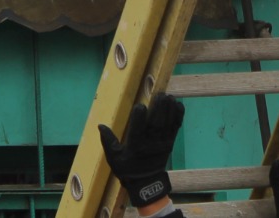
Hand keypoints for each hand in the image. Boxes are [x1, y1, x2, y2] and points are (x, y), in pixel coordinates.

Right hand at [98, 94, 184, 208]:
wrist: (146, 184)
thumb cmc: (127, 169)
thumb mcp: (113, 158)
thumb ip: (107, 141)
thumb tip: (100, 125)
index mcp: (135, 146)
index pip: (138, 130)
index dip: (140, 118)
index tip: (140, 106)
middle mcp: (150, 144)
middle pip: (156, 124)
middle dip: (159, 109)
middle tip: (159, 94)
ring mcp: (163, 143)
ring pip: (167, 124)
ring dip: (169, 109)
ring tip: (169, 96)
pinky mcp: (170, 143)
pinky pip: (175, 128)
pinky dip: (178, 116)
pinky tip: (178, 105)